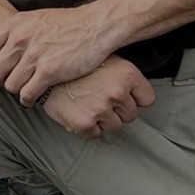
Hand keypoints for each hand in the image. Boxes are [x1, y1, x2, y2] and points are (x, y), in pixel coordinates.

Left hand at [0, 6, 119, 104]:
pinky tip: (38, 94)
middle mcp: (21, 39)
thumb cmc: (72, 24)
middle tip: (17, 79)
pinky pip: (26, 94)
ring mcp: (35, 56)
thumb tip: (2, 49)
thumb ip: (18, 32)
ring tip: (31, 86)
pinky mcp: (49, 72)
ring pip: (10, 86)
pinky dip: (30, 99)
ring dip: (19, 89)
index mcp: (17, 24)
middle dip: (4, 79)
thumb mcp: (39, 18)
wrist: (99, 26)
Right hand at [41, 56, 155, 139]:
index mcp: (128, 74)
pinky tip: (81, 112)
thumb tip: (136, 93)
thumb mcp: (109, 61)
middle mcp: (118, 92)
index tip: (129, 99)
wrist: (48, 72)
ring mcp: (102, 109)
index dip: (136, 100)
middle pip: (131, 115)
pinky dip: (89, 128)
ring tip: (91, 105)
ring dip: (104, 120)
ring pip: (115, 126)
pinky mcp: (85, 123)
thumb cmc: (78, 66)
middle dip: (119, 110)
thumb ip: (125, 77)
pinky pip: (95, 134)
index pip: (147, 99)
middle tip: (104, 101)